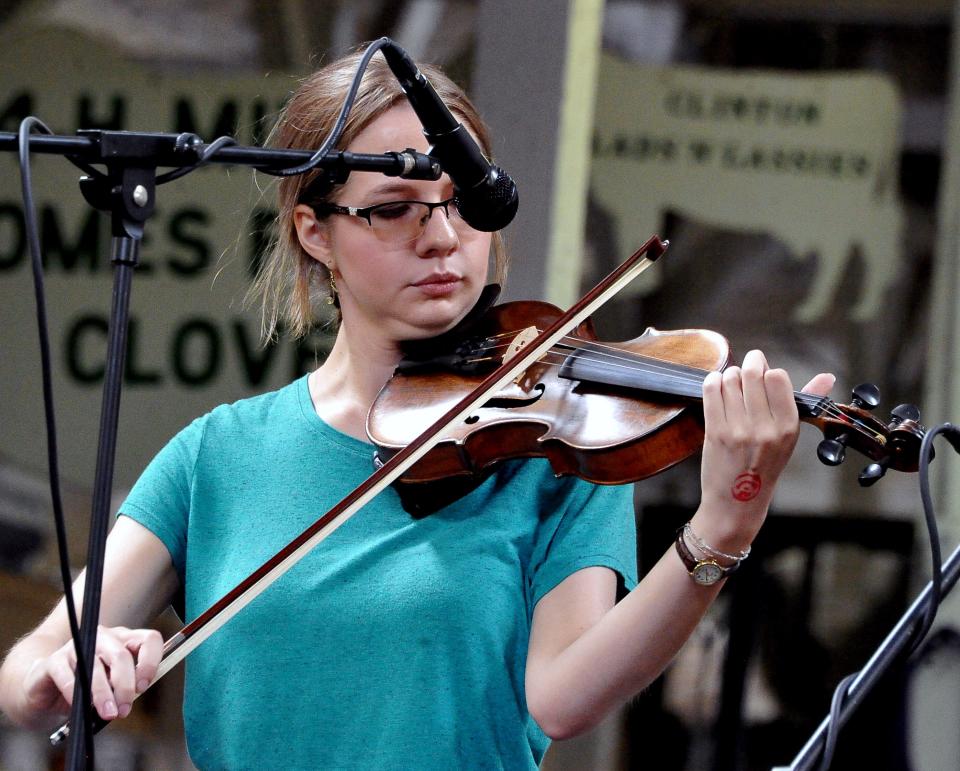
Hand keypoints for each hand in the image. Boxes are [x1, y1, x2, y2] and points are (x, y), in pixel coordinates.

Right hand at [22, 626, 161, 722]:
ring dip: (103, 694)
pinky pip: (69, 678)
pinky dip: (76, 695)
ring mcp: (77, 647)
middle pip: (121, 655)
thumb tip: (135, 694)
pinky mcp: (54, 662)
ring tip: (108, 714)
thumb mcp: (112, 684)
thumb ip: (126, 684)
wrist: (45, 688)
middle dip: (125, 686)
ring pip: (95, 668)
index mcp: (123, 639)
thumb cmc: (86, 686)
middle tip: (124, 710)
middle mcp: (102, 637)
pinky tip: (80, 708)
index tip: (143, 687)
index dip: (150, 662)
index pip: (148, 640)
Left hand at [695, 350, 833, 549]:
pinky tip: (717, 387)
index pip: (778, 378)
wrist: (736, 503)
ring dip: (730, 375)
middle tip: (747, 367)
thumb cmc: (764, 467)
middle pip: (753, 374)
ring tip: (732, 384)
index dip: (769, 370)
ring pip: (730, 380)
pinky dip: (712, 382)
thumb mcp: (789, 438)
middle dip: (749, 364)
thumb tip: (827, 377)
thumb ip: (805, 403)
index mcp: (788, 427)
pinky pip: (711, 391)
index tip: (764, 374)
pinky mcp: (715, 432)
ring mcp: (739, 430)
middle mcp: (765, 428)